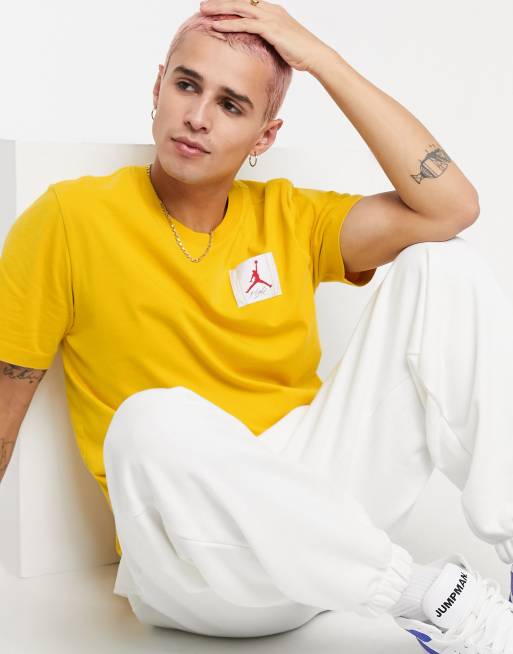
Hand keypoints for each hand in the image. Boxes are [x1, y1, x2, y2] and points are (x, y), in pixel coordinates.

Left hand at [199, 0, 331, 72]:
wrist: (315, 55)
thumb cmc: (300, 53)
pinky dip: (229, 24)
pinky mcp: (270, 29)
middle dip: (220, 2)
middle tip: (203, 5)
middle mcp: (270, 10)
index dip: (230, 4)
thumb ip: (269, 40)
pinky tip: (216, 26)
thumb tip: (259, 48)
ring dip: (220, 10)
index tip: (215, 6)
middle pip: (240, 2)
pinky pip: (245, 24)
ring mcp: (270, 18)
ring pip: (240, 9)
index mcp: (273, 11)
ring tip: (203, 11)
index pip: (247, 3)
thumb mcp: (281, 43)